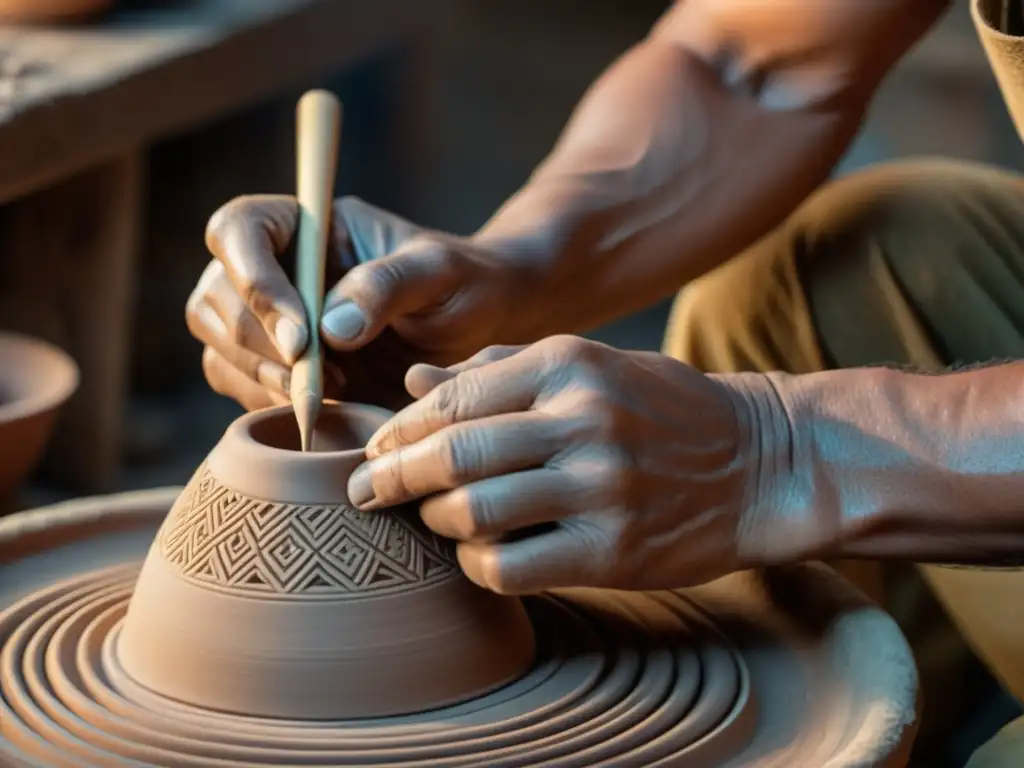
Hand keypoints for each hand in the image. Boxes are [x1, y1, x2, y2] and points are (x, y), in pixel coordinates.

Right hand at [186, 195, 531, 410]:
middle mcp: (275, 266)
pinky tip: (322, 407)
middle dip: (259, 345)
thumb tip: (329, 328)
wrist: (472, 328)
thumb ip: (387, 286)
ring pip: (217, 344)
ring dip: (262, 377)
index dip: (253, 281)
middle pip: (215, 297)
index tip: (302, 339)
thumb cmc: (462, 285)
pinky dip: (268, 402)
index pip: (238, 229)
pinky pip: (235, 383)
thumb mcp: (440, 274)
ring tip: (334, 390)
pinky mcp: (272, 363)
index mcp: (306, 225)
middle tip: (324, 377)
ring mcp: (267, 316)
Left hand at [346, 335, 764, 593]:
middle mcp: (582, 420)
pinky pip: (511, 567)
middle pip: (452, 456)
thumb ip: (498, 369)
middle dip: (391, 478)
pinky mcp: (614, 551)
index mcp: (568, 364)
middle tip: (364, 492)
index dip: (400, 430)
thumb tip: (412, 380)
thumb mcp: (590, 365)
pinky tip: (481, 555)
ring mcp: (600, 488)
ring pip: (473, 513)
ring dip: (435, 522)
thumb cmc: (663, 409)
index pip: (452, 398)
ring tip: (434, 519)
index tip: (375, 449)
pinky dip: (478, 566)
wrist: (762, 463)